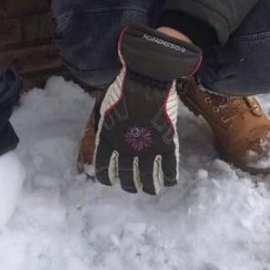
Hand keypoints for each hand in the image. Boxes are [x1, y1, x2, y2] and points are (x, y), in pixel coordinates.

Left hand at [93, 23, 201, 194]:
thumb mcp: (104, 106)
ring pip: (148, 178)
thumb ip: (103, 123)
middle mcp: (126, 149)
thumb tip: (100, 131)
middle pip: (126, 176)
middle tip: (131, 187)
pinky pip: (169, 168)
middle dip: (128, 184)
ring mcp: (147, 148)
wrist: (146, 78)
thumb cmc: (123, 87)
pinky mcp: (166, 144)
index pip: (103, 167)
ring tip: (150, 190)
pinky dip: (169, 178)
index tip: (110, 181)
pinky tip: (169, 182)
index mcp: (108, 139)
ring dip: (148, 187)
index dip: (106, 177)